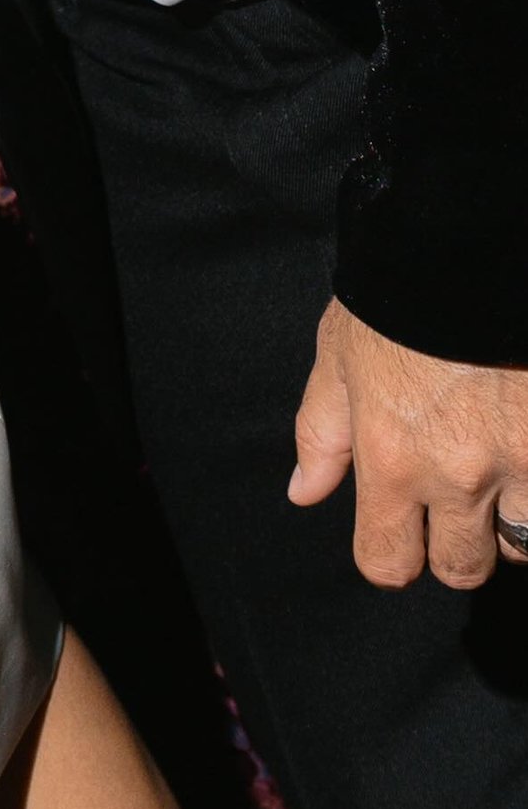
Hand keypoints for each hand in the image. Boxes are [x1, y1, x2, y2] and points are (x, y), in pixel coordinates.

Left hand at [288, 299, 527, 587]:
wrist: (474, 242)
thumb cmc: (400, 289)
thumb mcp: (340, 354)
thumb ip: (321, 432)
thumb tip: (304, 493)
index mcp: (391, 458)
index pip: (388, 562)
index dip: (393, 555)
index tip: (403, 534)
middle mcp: (458, 473)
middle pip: (462, 566)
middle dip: (458, 544)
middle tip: (460, 500)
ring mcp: (524, 460)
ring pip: (524, 542)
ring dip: (515, 518)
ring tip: (504, 467)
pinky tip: (526, 443)